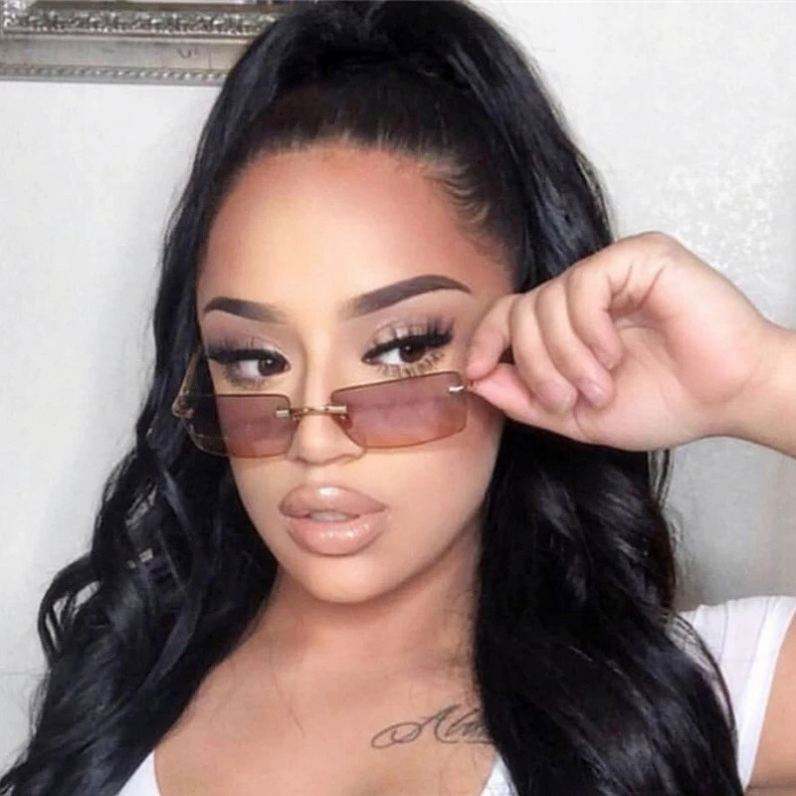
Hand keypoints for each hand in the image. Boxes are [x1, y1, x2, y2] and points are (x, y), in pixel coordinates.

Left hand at [465, 231, 783, 450]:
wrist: (727, 398)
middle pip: (521, 310)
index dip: (485, 340)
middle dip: (535, 364)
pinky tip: (613, 353)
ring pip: (548, 300)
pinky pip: (583, 282)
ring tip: (601, 385)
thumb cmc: (664, 403)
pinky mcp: (639, 257)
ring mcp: (612, 271)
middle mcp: (585, 293)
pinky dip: (588, 327)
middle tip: (567, 399)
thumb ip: (525, 398)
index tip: (475, 373)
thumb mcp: (576, 416)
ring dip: (565, 356)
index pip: (509, 314)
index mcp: (569, 325)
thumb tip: (475, 379)